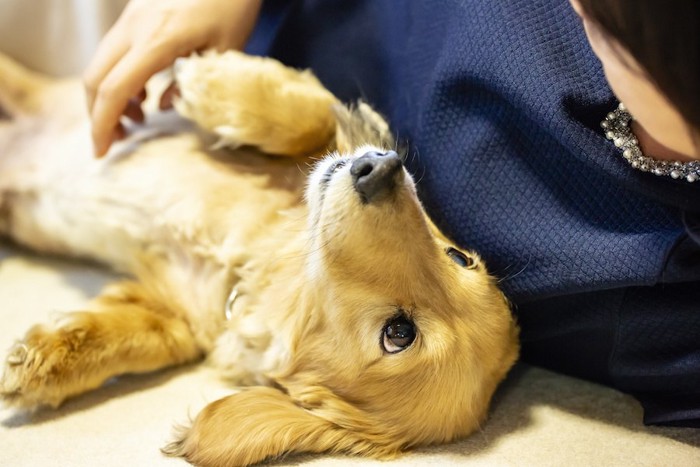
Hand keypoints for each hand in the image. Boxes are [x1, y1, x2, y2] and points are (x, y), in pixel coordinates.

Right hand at [83, 0, 262, 156]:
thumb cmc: (234, 5)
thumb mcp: (225, 52)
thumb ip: (194, 86)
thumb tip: (163, 108)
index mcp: (157, 40)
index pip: (114, 89)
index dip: (103, 124)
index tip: (101, 152)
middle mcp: (134, 26)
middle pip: (95, 76)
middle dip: (98, 114)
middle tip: (117, 141)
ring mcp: (131, 17)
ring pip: (101, 63)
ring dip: (110, 97)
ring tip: (137, 122)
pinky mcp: (136, 14)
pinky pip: (116, 52)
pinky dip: (121, 78)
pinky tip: (144, 96)